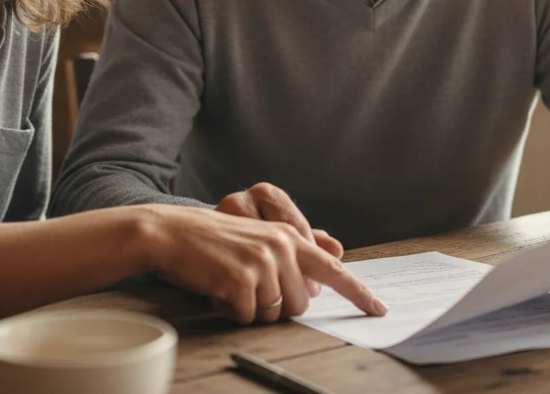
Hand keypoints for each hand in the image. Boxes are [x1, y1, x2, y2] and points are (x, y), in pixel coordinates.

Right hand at [138, 204, 386, 324]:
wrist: (171, 233)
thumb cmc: (213, 240)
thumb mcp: (258, 237)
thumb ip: (293, 250)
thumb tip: (329, 262)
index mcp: (288, 237)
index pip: (333, 268)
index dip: (358, 292)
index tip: (378, 309)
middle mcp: (280, 247)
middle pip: (301, 304)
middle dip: (276, 306)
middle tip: (247, 286)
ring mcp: (262, 263)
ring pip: (274, 314)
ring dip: (251, 308)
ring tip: (229, 283)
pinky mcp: (241, 281)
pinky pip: (247, 317)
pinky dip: (230, 311)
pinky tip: (217, 289)